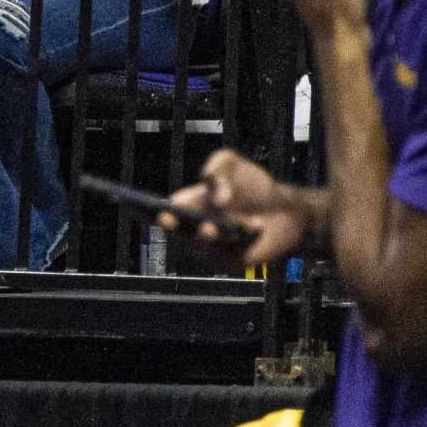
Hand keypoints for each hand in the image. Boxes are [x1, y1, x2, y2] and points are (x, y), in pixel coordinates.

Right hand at [161, 148, 307, 267]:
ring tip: (208, 227)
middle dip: (170, 225)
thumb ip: (217, 169)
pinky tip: (253, 228)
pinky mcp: (231, 261)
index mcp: (188, 204)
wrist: (286, 210)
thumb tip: (215, 199)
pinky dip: (239, 242)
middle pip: (176, 231)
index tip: (140, 206)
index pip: (162, 209)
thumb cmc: (253, 187)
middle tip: (166, 217)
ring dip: (205, 236)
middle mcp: (194, 228)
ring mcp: (211, 248)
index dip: (148, 209)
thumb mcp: (231, 164)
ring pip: (201, 245)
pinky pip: (227, 255)